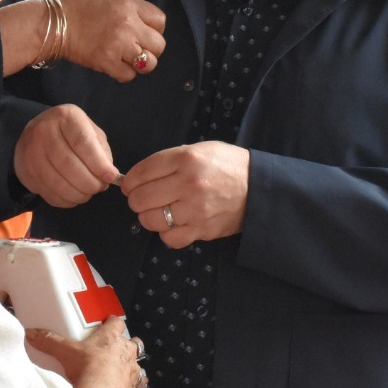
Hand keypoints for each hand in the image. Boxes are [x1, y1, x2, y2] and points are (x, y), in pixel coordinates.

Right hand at [14, 105, 117, 207]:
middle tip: (100, 187)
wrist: (35, 133)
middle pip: (69, 165)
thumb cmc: (69, 132)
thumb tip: (108, 176)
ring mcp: (31, 152)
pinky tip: (73, 195)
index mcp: (65, 117)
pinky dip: (66, 200)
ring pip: (58, 183)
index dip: (98, 164)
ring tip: (88, 193)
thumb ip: (101, 151)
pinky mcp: (26, 171)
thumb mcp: (89, 130)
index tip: (111, 177)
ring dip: (79, 194)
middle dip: (90, 182)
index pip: (82, 142)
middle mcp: (44, 132)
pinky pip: (48, 193)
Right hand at [26, 317, 142, 387]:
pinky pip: (133, 387)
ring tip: (119, 371)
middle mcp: (126, 353)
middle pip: (134, 343)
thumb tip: (31, 332)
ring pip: (138, 366)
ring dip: (130, 367)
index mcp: (112, 338)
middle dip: (126, 345)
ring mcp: (131, 372)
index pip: (117, 322)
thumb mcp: (65, 352)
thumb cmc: (86, 369)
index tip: (106, 324)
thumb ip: (48, 340)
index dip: (112, 322)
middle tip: (112, 350)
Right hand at [57, 0, 165, 81]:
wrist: (52, 23)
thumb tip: (146, 30)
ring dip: (140, 64)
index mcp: (128, 5)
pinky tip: (113, 65)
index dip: (153, 30)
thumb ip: (131, 12)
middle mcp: (128, 24)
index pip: (161, 21)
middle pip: (159, 45)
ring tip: (126, 59)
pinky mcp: (106, 61)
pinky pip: (129, 75)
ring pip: (149, 63)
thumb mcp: (109, 1)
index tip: (142, 33)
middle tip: (135, 49)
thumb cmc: (77, 10)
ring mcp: (118, 43)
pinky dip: (123, 73)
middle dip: (150, 50)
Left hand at [122, 141, 249, 249]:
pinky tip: (173, 224)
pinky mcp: (202, 230)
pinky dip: (166, 233)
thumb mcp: (199, 150)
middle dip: (136, 199)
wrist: (258, 187)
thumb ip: (170, 160)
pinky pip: (170, 238)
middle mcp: (189, 184)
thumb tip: (140, 176)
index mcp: (186, 159)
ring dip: (148, 217)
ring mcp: (195, 209)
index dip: (129, 181)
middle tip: (142, 198)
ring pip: (151, 220)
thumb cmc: (227, 166)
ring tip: (157, 211)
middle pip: (141, 198)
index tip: (129, 185)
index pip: (142, 172)